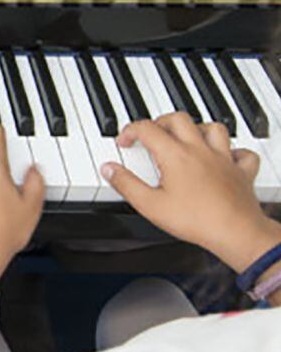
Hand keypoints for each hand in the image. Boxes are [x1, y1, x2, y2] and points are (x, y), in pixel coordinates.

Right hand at [102, 112, 280, 270]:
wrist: (235, 231)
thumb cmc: (195, 220)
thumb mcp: (149, 204)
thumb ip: (126, 184)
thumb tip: (109, 168)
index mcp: (176, 155)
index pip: (148, 129)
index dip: (131, 131)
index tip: (124, 141)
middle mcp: (200, 150)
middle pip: (179, 119)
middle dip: (160, 122)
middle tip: (150, 134)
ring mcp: (224, 158)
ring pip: (213, 128)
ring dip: (196, 128)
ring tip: (185, 137)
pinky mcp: (241, 171)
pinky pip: (242, 152)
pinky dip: (233, 150)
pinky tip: (225, 157)